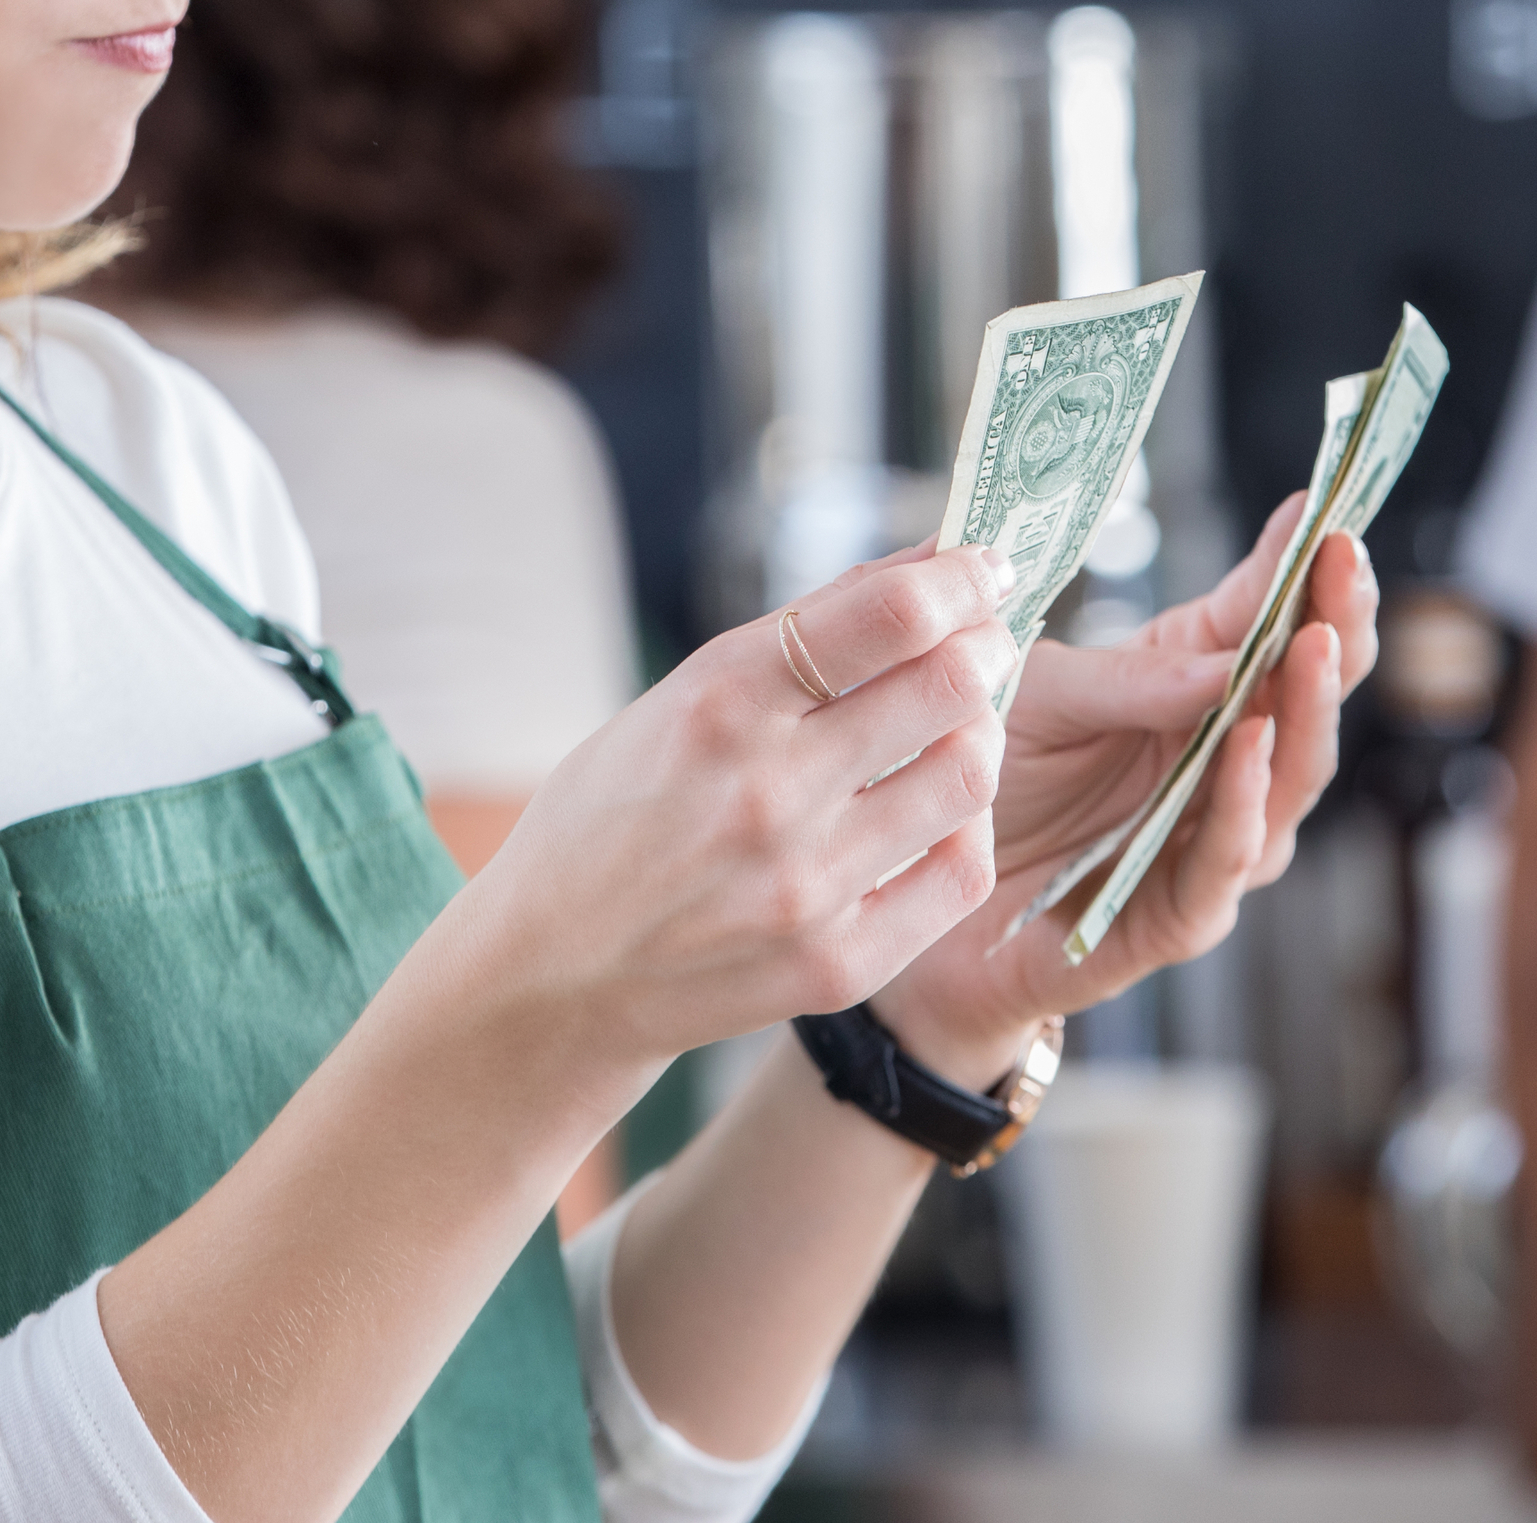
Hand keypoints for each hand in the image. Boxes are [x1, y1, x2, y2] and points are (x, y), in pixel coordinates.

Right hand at [453, 546, 1016, 1077]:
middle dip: (985, 645)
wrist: (551, 972)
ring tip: (954, 727)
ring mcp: (806, 886)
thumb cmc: (616, 814)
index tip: (979, 568)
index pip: (889, 616)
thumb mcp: (678, 697)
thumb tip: (927, 563)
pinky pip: (959, 874)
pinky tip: (936, 813)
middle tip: (982, 642)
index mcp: (718, 703)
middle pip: (949, 687)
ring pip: (969, 776)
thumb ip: (804, 635)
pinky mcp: (837, 965)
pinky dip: (963, 827)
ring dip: (979, 733)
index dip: (959, 577)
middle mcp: (768, 792)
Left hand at [864, 497, 1375, 1083]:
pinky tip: (1248, 750)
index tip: (1331, 515)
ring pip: (1289, 783)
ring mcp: (1205, 840)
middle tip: (1348, 564)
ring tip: (1312, 646)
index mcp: (1191, 693)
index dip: (1309, 576)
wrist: (915, 892)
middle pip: (1307, 700)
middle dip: (1336, 630)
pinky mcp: (1173, 914)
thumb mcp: (1038, 696)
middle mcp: (1219, 767)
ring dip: (1306, 714)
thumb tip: (1230, 651)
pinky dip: (1242, 809)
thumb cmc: (983, 777)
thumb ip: (1126, 678)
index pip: (1271, 626)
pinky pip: (1223, 864)